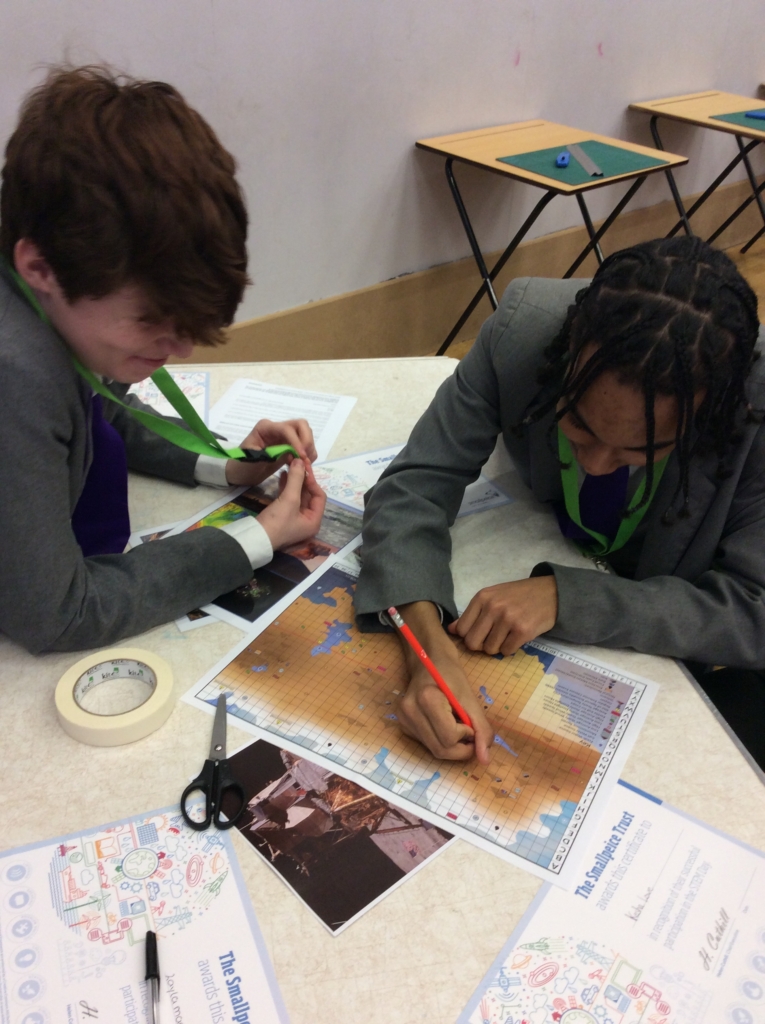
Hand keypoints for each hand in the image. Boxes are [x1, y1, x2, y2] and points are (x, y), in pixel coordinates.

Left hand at [225, 418, 316, 486]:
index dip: (297, 442)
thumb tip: (294, 455)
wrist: (240, 473)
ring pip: (305, 434)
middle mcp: (277, 428)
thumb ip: (273, 455)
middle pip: (301, 425)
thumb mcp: (253, 459)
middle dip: (307, 441)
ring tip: (304, 465)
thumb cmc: (242, 465)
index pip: (287, 429)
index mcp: (265, 427)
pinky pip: (305, 446)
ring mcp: (285, 436)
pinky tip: (302, 466)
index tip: (302, 457)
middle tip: (305, 459)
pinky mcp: (289, 446)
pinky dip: (308, 455)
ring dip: (309, 449)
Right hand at [256, 459, 325, 549]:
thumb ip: (296, 479)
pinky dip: (287, 487)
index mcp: (314, 520)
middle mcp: (307, 520)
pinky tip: (283, 476)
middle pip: (309, 495)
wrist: (254, 538)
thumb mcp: (289, 500)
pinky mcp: (283, 516)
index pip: (319, 496)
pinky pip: (289, 499)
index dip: (312, 480)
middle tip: (297, 462)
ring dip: (294, 481)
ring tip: (289, 466)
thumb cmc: (277, 521)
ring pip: (298, 495)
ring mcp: (295, 518)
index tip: (303, 466)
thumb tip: (300, 461)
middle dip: (302, 478)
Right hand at [395, 602, 493, 763]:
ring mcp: (403, 719)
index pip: (449, 737)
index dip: (467, 736)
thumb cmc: (451, 673)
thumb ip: (480, 728)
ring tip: (458, 725)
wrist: (428, 659)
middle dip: (461, 748)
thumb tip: (485, 760)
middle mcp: (409, 711)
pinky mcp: (403, 724)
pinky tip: (444, 724)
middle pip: (440, 750)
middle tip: (472, 734)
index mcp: (426, 699)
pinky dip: (441, 740)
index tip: (472, 724)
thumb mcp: (470, 697)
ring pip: (434, 750)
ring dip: (452, 745)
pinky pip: (427, 744)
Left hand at [448, 576, 557, 655]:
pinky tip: (517, 637)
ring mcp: (508, 619)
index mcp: (482, 597)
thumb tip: (451, 630)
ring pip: (490, 649)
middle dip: (481, 645)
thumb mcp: (493, 596)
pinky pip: (506, 652)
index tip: (479, 634)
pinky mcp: (522, 631)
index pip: (462, 629)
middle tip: (492, 638)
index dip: (468, 636)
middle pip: (473, 642)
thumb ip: (473, 613)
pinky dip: (510, 648)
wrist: (551, 593)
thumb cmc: (519, 596)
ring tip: (507, 634)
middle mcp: (493, 607)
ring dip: (497, 647)